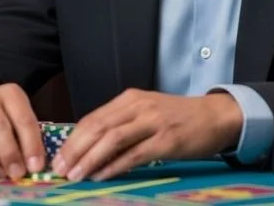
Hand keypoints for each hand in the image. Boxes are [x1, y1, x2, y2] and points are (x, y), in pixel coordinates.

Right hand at [0, 84, 44, 179]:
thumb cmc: (3, 114)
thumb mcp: (18, 116)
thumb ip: (26, 137)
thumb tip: (33, 165)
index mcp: (10, 93)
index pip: (23, 118)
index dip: (31, 144)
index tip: (35, 167)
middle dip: (9, 153)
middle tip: (17, 173)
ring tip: (1, 174)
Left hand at [53, 89, 242, 180]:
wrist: (215, 116)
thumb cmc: (177, 117)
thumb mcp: (146, 113)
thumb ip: (121, 124)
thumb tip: (90, 146)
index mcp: (129, 99)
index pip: (93, 118)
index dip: (73, 139)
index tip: (58, 157)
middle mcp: (138, 106)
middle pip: (98, 127)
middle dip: (75, 150)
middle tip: (60, 169)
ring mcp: (153, 122)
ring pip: (113, 139)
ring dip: (90, 159)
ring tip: (75, 175)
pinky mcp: (167, 140)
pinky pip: (135, 154)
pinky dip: (115, 166)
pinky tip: (102, 176)